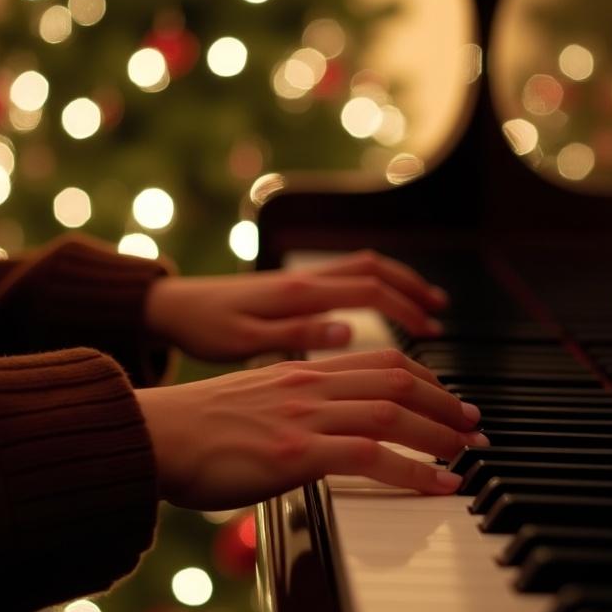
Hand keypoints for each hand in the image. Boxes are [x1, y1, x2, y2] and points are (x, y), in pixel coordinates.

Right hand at [135, 349, 485, 508]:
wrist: (150, 436)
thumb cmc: (193, 429)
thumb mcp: (252, 402)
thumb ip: (292, 407)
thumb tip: (320, 432)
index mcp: (300, 371)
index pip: (379, 361)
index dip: (424, 379)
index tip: (447, 398)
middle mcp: (308, 384)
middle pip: (396, 378)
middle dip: (445, 402)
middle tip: (474, 426)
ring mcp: (302, 416)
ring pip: (391, 411)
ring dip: (440, 432)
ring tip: (468, 452)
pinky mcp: (294, 452)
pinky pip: (369, 455)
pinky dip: (414, 470)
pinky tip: (439, 484)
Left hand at [143, 250, 447, 361]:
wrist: (169, 308)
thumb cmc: (202, 328)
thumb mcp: (245, 341)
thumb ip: (299, 336)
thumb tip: (350, 333)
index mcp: (299, 293)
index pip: (370, 291)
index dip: (407, 309)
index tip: (433, 332)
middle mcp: (305, 280)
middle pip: (377, 272)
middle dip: (415, 292)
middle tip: (443, 317)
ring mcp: (301, 281)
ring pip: (364, 270)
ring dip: (400, 284)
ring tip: (428, 306)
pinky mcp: (295, 289)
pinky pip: (346, 279)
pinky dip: (376, 288)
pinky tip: (381, 305)